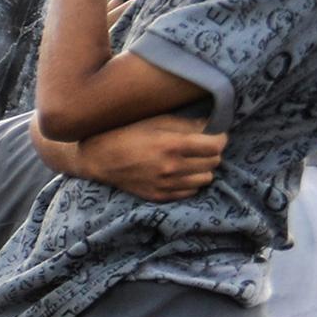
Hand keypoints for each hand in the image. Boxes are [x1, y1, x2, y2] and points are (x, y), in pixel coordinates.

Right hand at [76, 109, 227, 200]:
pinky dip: (191, 182)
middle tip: (202, 146)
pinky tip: (180, 172)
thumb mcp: (154, 120)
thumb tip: (211, 125)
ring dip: (203, 168)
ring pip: (205, 179)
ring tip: (192, 160)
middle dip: (212, 152)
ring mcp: (165, 185)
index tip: (216, 135)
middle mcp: (171, 168)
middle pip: (213, 163)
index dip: (220, 138)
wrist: (96, 158)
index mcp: (171, 145)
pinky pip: (190, 192)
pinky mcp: (159, 196)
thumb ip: (185, 124)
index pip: (215, 146)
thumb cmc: (124, 132)